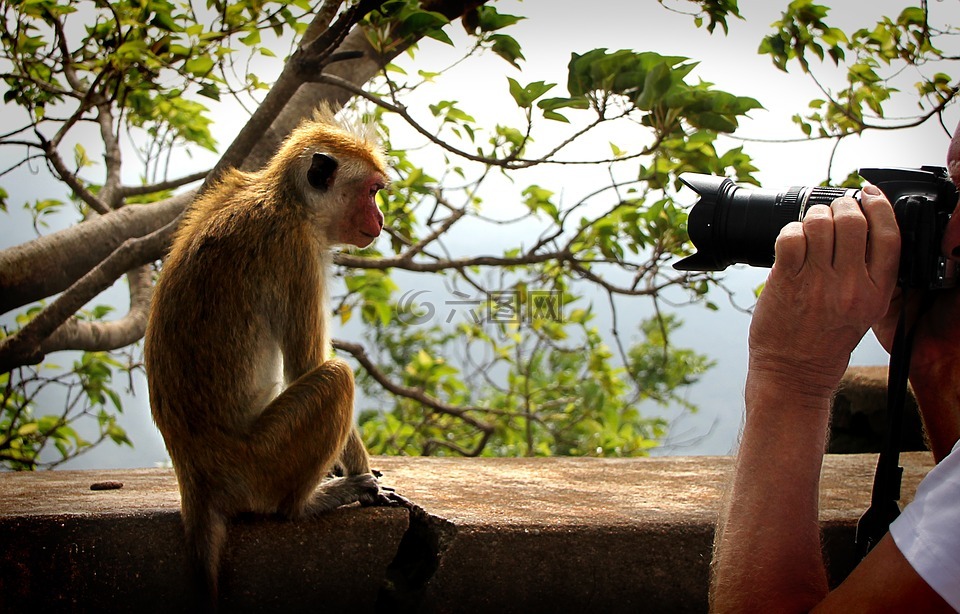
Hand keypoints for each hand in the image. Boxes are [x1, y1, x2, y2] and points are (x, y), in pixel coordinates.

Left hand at [748, 187, 899, 403]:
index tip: (867, 194)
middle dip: (840, 206)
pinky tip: (790, 242)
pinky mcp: (787, 282)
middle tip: (831, 211)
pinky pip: (790, 238)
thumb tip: (861, 229)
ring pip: (819, 223)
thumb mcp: (864, 312)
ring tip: (808, 227)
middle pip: (853, 221)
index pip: (889, 234)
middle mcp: (851, 285)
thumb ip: (867, 274)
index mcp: (877, 291)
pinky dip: (789, 231)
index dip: (879, 205)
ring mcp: (818, 283)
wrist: (794, 374)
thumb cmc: (826, 343)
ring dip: (812, 217)